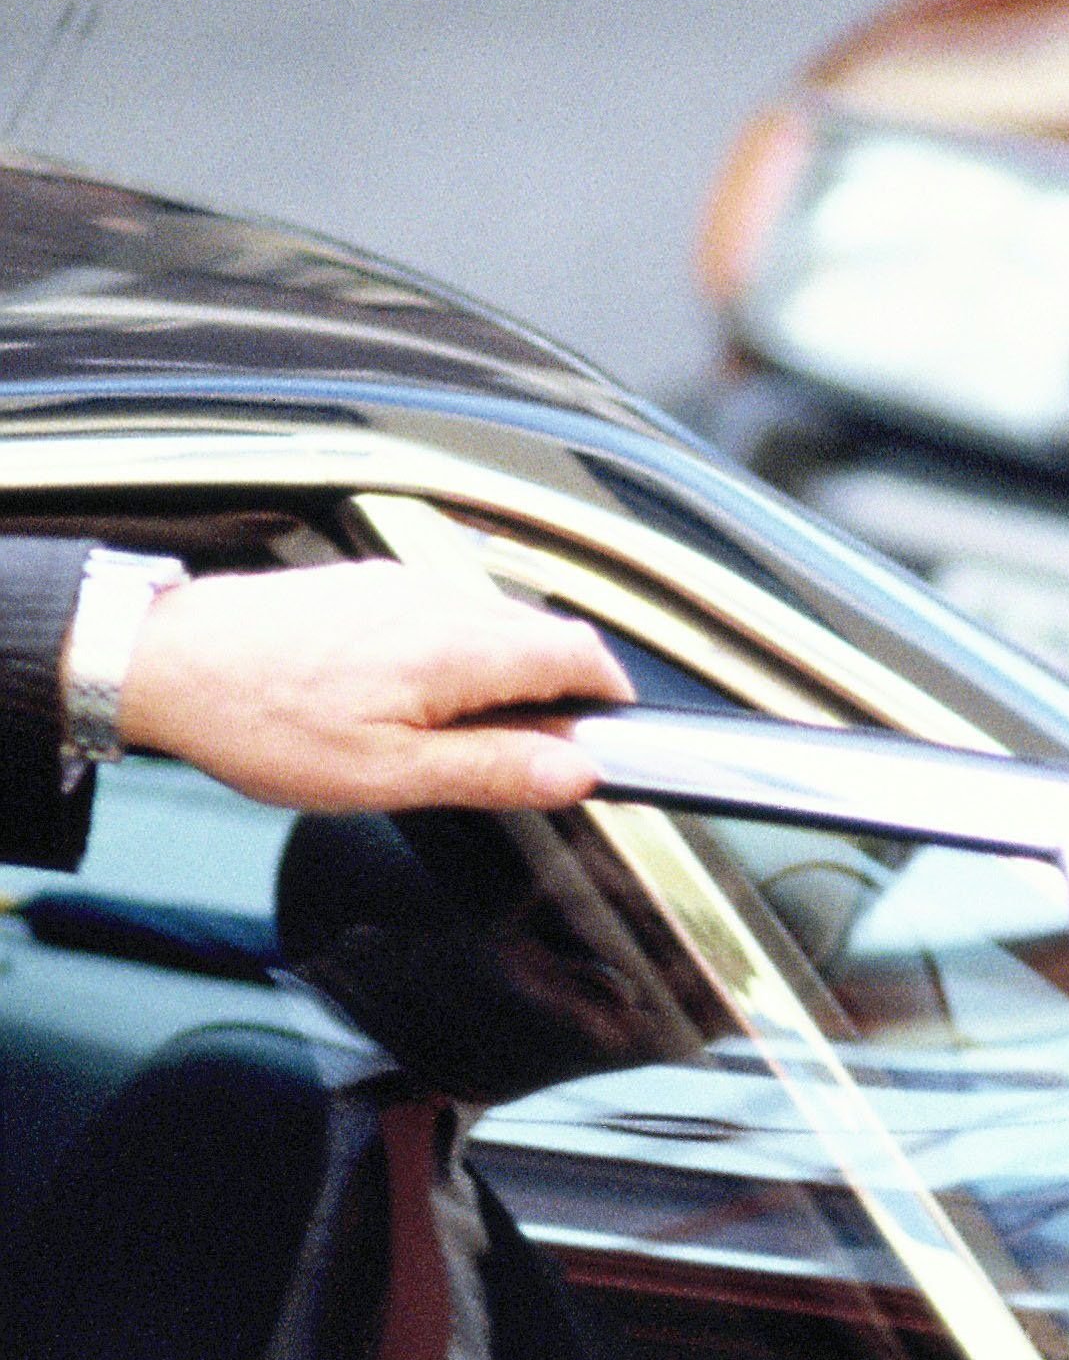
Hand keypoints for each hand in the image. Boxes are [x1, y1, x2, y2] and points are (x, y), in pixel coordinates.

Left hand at [117, 564, 630, 814]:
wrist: (168, 661)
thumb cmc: (263, 720)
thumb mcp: (388, 776)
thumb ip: (494, 769)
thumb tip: (576, 771)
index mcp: (457, 647)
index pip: (579, 653)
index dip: (610, 698)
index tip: (610, 737)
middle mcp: (438, 598)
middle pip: (543, 633)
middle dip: (560, 691)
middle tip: (537, 755)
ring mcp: (401, 583)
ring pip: (495, 622)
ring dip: (507, 674)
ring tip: (464, 736)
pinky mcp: (369, 584)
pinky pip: (446, 612)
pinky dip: (461, 655)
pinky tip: (416, 699)